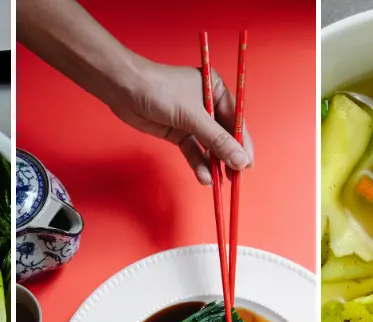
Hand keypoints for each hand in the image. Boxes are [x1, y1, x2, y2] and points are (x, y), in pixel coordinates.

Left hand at [109, 58, 253, 184]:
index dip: (243, 143)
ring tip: (219, 182)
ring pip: (208, 146)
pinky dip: (198, 164)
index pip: (236, 120)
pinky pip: (193, 150)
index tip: (248, 164)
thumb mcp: (193, 115)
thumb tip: (240, 160)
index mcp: (216, 89)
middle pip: (224, 135)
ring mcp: (192, 119)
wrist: (124, 89)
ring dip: (214, 164)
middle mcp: (207, 104)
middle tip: (236, 177)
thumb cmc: (160, 90)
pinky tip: (204, 177)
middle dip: (229, 156)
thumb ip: (217, 139)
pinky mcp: (178, 132)